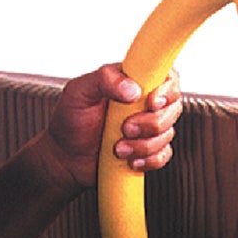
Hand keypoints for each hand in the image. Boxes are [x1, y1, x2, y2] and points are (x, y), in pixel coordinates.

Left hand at [40, 63, 181, 189]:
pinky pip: (164, 155)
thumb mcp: (79, 91)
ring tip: (117, 147)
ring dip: (143, 145)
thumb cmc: (69, 120)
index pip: (166, 77)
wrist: (64, 157)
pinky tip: (129, 160)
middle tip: (125, 128)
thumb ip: (104, 79)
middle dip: (150, 123)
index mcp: (133, 82)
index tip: (151, 103)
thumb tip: (132, 88)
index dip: (166, 90)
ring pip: (168, 133)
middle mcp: (144, 103)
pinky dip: (149, 160)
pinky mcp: (148, 150)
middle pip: (173, 107)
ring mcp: (148, 128)